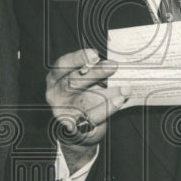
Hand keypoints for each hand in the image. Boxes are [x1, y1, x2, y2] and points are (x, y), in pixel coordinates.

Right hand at [46, 48, 129, 167]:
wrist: (80, 126)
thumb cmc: (84, 96)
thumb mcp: (86, 81)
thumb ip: (95, 73)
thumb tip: (114, 64)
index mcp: (56, 76)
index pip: (63, 64)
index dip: (78, 58)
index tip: (94, 54)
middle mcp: (55, 92)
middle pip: (73, 81)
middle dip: (95, 73)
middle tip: (113, 66)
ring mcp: (61, 110)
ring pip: (84, 100)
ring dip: (107, 93)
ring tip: (124, 89)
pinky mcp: (72, 125)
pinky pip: (91, 116)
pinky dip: (106, 109)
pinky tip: (118, 102)